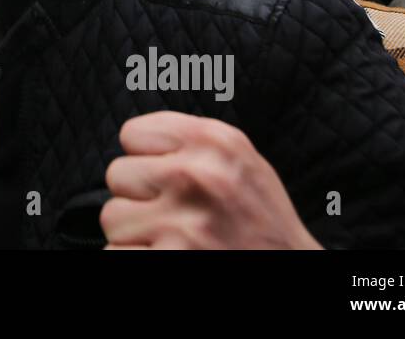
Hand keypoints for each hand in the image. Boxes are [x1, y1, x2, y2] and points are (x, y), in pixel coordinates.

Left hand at [100, 111, 320, 248]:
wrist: (292, 270)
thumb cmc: (263, 221)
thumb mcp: (242, 162)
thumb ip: (193, 143)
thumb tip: (135, 138)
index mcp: (214, 142)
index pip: (132, 134)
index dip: (144, 159)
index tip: (164, 178)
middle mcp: (197, 175)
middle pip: (117, 175)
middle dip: (138, 198)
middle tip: (172, 214)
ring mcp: (183, 222)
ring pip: (112, 217)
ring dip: (134, 232)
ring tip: (173, 238)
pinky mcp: (170, 260)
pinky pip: (114, 252)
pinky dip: (132, 256)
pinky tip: (166, 255)